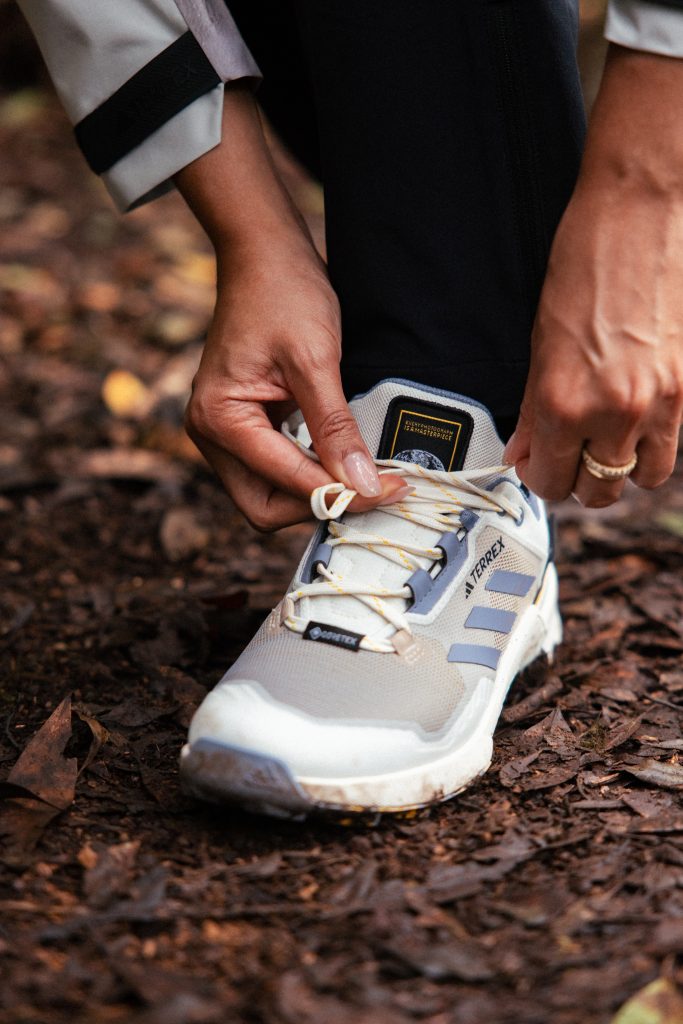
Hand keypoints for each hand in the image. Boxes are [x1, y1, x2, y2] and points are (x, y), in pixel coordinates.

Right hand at [186, 237, 405, 529]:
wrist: (265, 255)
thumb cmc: (283, 293)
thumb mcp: (316, 361)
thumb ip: (335, 429)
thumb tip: (361, 483)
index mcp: (219, 418)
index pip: (284, 482)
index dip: (338, 492)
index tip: (389, 489)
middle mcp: (212, 434)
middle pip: (266, 508)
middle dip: (320, 505)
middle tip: (375, 491)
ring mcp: (225, 433)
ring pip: (271, 495)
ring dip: (318, 492)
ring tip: (367, 478)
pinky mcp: (245, 428)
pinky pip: (277, 470)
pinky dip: (312, 473)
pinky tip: (345, 461)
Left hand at [505, 45, 682, 506]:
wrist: (638, 215)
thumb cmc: (584, 265)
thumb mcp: (540, 342)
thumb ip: (532, 410)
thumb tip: (523, 451)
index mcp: (563, 403)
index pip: (550, 482)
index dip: (540, 478)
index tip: (537, 465)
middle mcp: (613, 412)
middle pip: (599, 490)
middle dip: (579, 480)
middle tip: (570, 456)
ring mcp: (659, 403)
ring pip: (641, 477)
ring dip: (621, 467)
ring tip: (606, 440)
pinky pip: (670, 444)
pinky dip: (651, 442)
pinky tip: (635, 417)